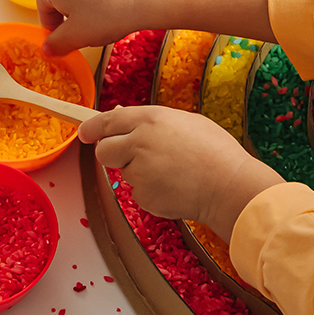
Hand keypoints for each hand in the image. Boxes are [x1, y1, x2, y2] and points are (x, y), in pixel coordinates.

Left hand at [81, 106, 283, 238]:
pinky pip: (139, 192)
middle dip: (112, 154)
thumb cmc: (216, 152)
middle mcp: (139, 142)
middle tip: (131, 158)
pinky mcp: (143, 195)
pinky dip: (152, 191)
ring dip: (138, 173)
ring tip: (171, 172)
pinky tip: (174, 187)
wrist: (229, 185)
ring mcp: (139, 171)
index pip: (109, 120)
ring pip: (124, 173)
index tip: (84, 132)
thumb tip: (128, 119)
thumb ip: (154, 122)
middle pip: (104, 150)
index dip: (93, 127)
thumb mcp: (187, 122)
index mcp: (150, 120)